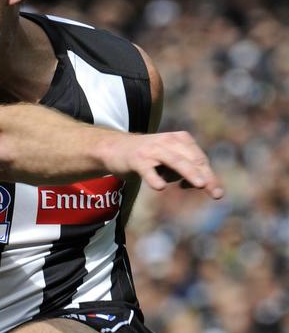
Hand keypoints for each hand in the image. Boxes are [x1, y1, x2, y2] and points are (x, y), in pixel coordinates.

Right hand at [102, 130, 223, 198]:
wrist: (116, 148)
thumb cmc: (149, 157)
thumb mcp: (170, 159)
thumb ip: (187, 170)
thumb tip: (206, 185)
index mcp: (180, 139)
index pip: (199, 159)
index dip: (209, 176)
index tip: (217, 193)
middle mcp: (168, 141)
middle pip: (191, 160)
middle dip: (205, 176)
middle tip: (216, 193)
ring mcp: (152, 150)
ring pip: (174, 161)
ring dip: (188, 172)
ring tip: (199, 184)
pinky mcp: (137, 159)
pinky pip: (148, 169)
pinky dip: (154, 177)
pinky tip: (160, 187)